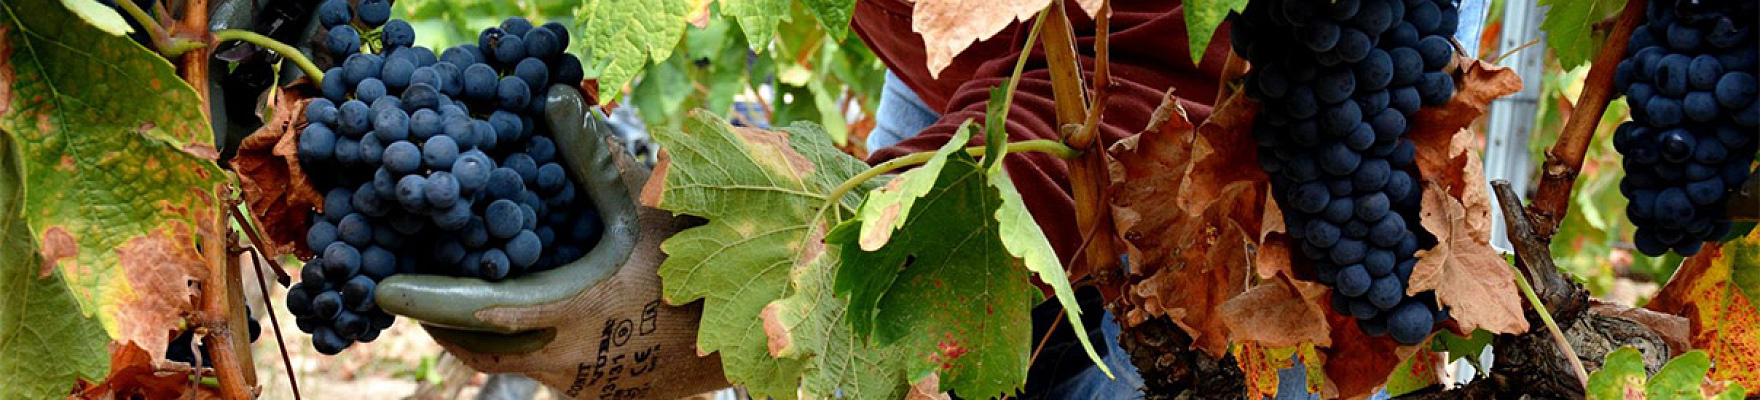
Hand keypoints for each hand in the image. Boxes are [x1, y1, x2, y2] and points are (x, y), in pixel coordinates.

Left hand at [375, 86, 725, 398]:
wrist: (746, 328)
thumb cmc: (696, 260)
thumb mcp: (645, 205)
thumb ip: (594, 156)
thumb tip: (555, 99)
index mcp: (579, 309)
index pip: (483, 311)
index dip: (429, 299)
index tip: (382, 287)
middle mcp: (571, 355)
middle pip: (476, 347)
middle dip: (438, 318)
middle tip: (408, 284)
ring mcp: (581, 379)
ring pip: (503, 362)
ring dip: (473, 333)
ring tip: (450, 296)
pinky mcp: (594, 389)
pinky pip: (535, 367)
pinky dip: (513, 343)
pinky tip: (516, 312)